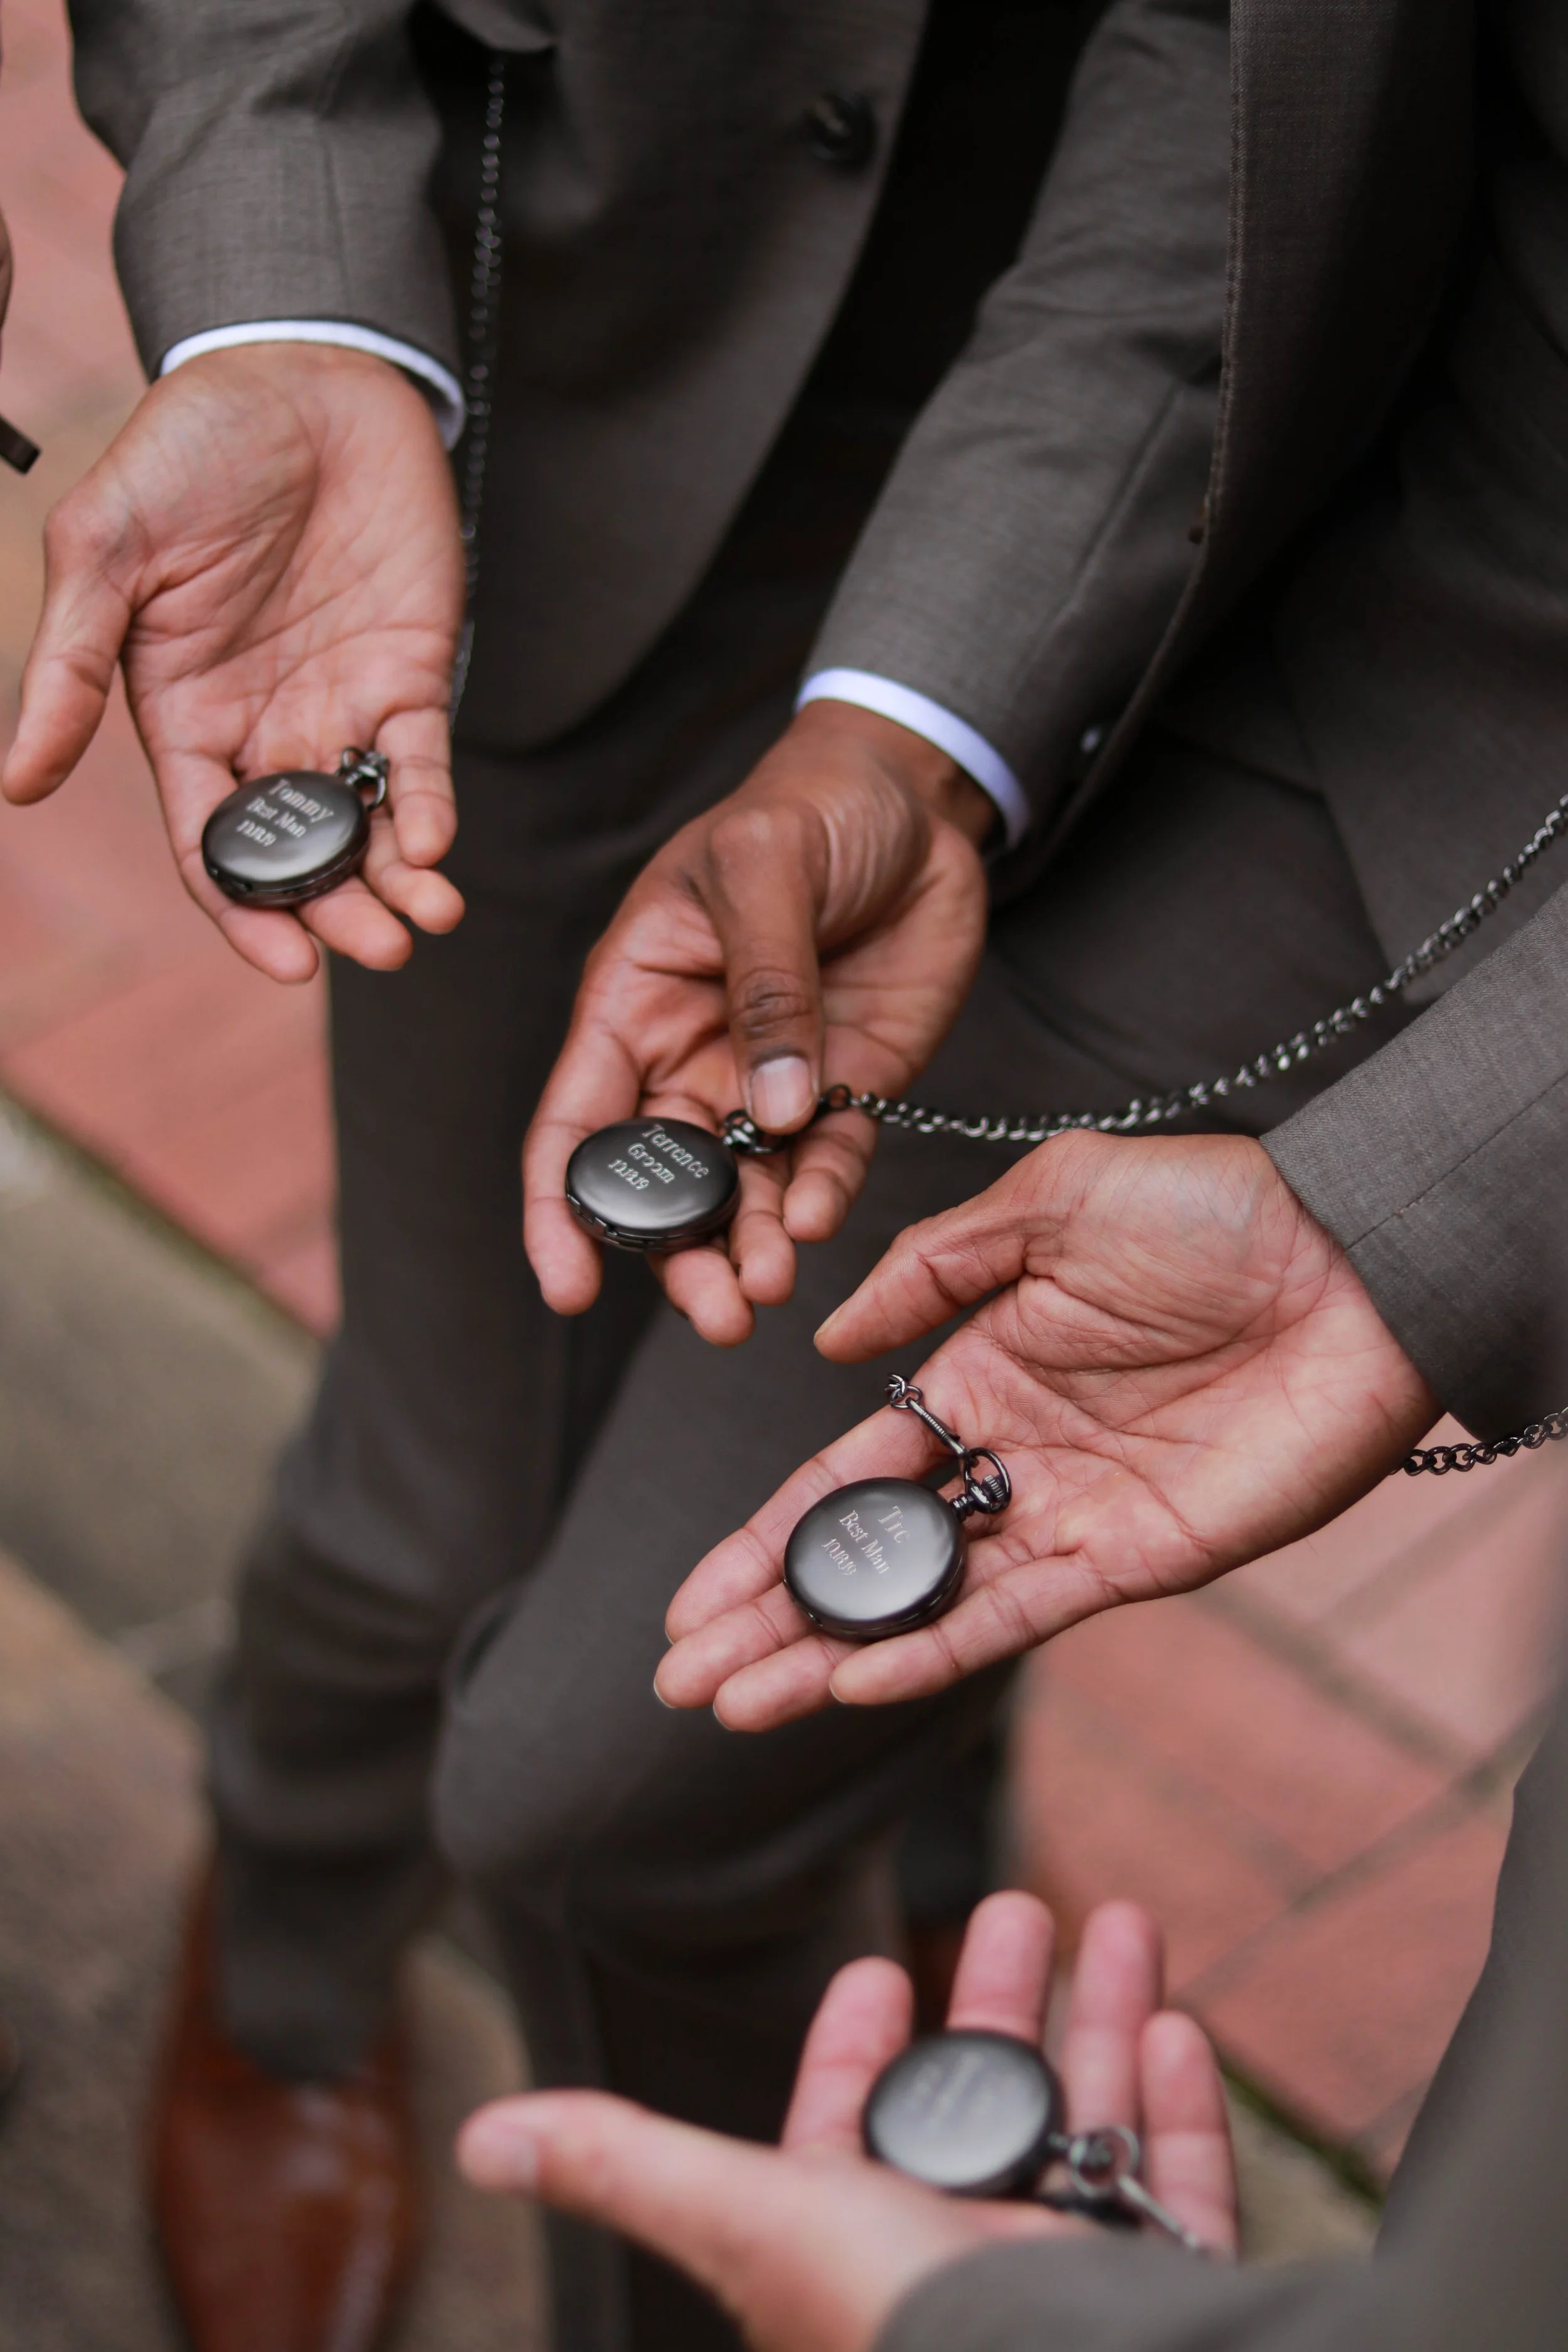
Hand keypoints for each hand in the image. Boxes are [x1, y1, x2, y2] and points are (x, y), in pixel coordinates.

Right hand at [2, 345, 466, 981]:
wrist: (300, 374)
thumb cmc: (188, 449)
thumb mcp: (107, 548)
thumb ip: (73, 666)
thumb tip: (18, 783)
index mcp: (182, 717)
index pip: (214, 844)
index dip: (247, 909)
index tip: (288, 959)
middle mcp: (263, 729)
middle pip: (301, 854)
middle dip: (337, 911)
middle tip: (376, 949)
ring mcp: (338, 706)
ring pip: (369, 828)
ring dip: (396, 884)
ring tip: (426, 921)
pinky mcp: (407, 675)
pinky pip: (420, 763)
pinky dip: (429, 810)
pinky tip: (435, 845)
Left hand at [458, 1892, 1236, 2351]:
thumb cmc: (905, 2319)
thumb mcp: (751, 2218)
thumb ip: (629, 2166)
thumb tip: (482, 2135)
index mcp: (864, 2250)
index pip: (853, 2132)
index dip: (859, 2049)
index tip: (879, 1967)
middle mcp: (964, 2270)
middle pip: (985, 2109)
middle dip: (999, 2001)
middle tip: (1018, 1905)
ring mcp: (1070, 2285)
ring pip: (1095, 2127)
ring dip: (1101, 2021)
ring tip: (1119, 1919)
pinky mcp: (1167, 2296)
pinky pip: (1182, 2193)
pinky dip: (1181, 2109)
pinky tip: (1175, 2025)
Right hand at [522, 699, 993, 1344]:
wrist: (912, 799)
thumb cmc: (808, 808)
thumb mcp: (764, 867)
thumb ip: (767, 984)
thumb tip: (769, 1107)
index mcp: (632, 1001)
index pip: (575, 1122)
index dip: (561, 1209)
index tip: (569, 1286)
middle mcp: (688, 1057)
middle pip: (663, 1182)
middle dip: (679, 1255)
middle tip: (717, 1312)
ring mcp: (766, 1080)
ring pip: (741, 1190)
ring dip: (749, 1247)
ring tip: (767, 1291)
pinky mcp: (844, 1087)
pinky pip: (826, 1163)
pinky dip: (819, 1200)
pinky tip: (814, 1223)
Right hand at [657, 1132, 1436, 1726]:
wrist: (1352, 1260)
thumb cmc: (1216, 1210)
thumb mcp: (1051, 1200)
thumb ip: (933, 1268)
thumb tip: (828, 1343)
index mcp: (980, 1372)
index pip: (846, 1475)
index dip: (765, 1537)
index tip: (691, 1595)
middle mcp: (1010, 1457)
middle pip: (865, 1559)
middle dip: (769, 1618)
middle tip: (681, 1677)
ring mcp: (1067, 1517)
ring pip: (921, 1605)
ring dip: (825, 1656)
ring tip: (733, 1701)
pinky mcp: (1132, 1560)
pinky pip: (1013, 1619)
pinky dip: (928, 1651)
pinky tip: (849, 1679)